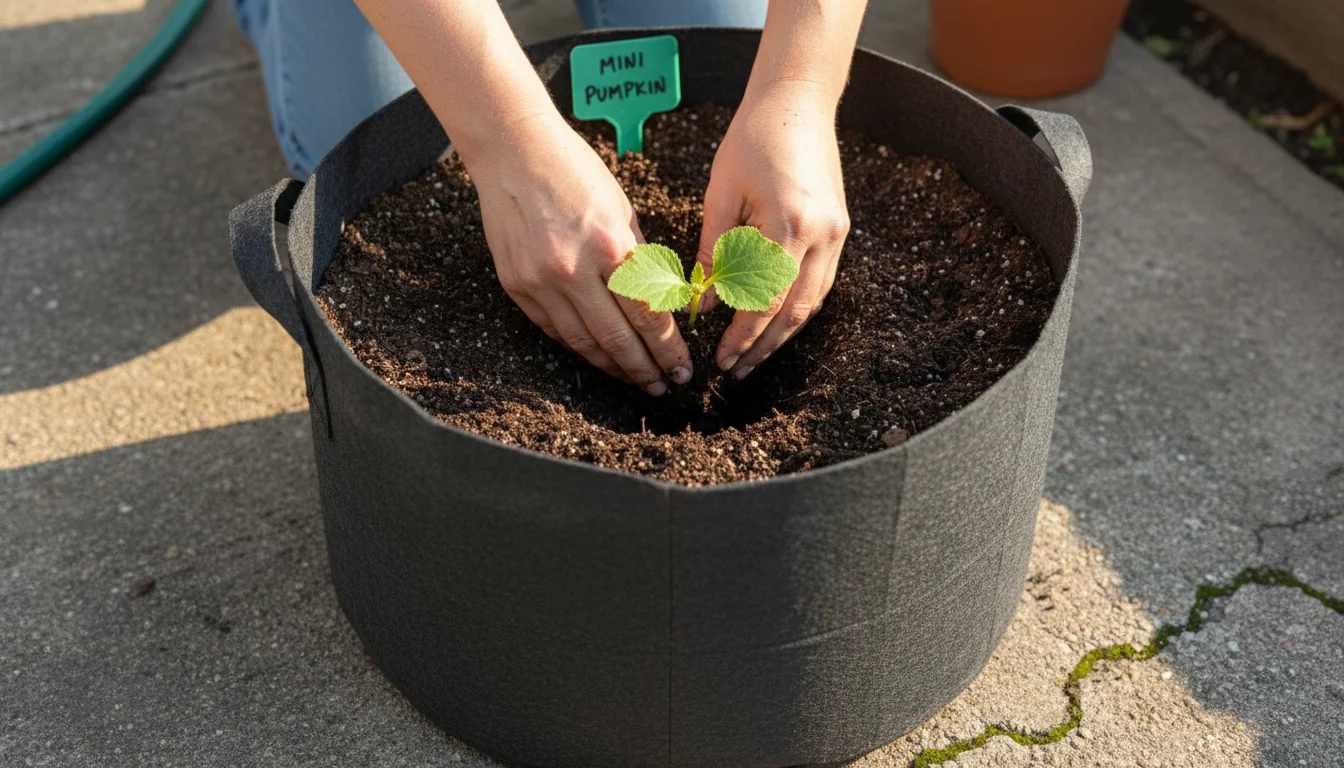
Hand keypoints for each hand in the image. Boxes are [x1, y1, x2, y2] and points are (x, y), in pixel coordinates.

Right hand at [467, 113, 692, 394]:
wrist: (513, 151)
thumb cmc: (576, 172)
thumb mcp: (622, 210)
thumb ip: (638, 259)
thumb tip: (659, 305)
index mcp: (611, 246)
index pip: (649, 315)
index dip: (668, 350)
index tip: (681, 369)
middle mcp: (574, 269)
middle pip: (618, 339)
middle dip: (645, 369)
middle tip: (663, 386)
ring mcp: (541, 281)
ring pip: (583, 343)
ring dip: (612, 366)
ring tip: (634, 379)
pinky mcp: (516, 285)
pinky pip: (554, 329)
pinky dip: (579, 346)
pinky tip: (598, 354)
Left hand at [696, 82, 849, 378]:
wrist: (797, 102)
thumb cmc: (751, 140)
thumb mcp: (720, 195)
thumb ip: (712, 254)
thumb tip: (699, 304)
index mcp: (789, 224)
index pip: (764, 301)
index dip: (742, 336)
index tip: (720, 359)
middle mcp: (822, 234)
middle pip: (794, 311)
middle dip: (762, 346)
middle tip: (735, 371)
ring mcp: (837, 233)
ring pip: (812, 302)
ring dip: (783, 335)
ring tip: (753, 357)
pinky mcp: (840, 229)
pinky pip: (821, 282)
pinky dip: (798, 308)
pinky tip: (775, 324)